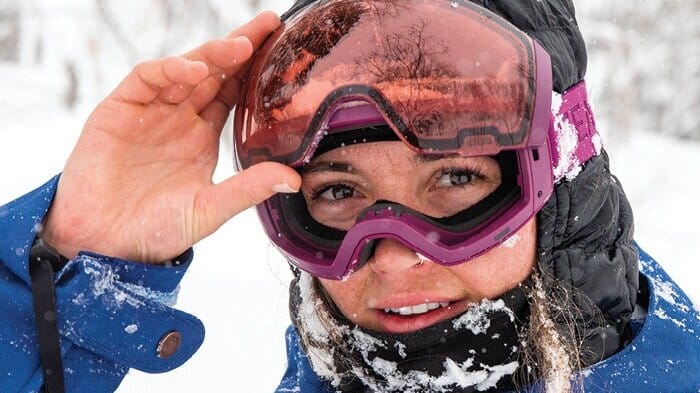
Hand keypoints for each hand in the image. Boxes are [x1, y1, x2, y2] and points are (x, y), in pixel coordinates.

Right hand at [41, 11, 299, 263]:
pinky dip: (169, 70)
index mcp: (203, 137)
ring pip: (185, 70)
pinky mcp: (119, 109)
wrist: (102, 244)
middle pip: (215, 72)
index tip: (282, 50)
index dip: (255, 71)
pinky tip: (194, 70)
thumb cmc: (154, 229)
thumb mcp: (208, 209)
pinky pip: (147, 79)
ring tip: (241, 46)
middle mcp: (179, 119)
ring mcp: (151, 111)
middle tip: (269, 24)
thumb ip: (247, 190)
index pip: (234, 93)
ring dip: (212, 55)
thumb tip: (294, 180)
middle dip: (240, 46)